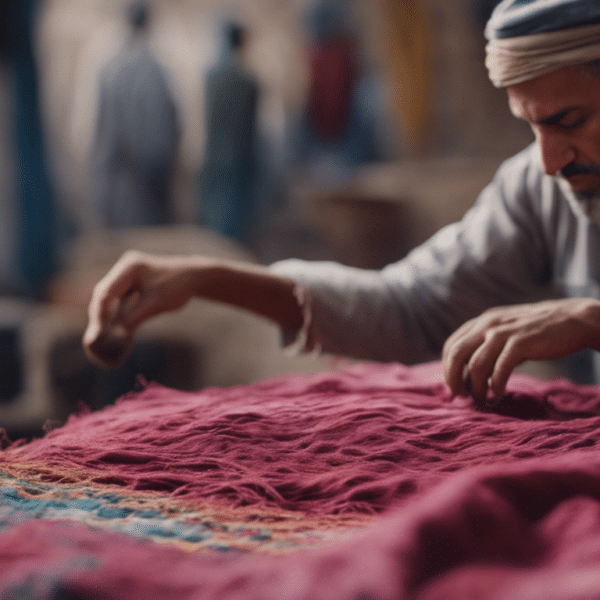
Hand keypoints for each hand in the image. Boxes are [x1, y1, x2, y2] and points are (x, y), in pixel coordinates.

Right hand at [82, 250, 201, 368]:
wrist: (193, 278)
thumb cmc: (177, 286)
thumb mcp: (155, 303)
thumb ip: (134, 317)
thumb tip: (114, 336)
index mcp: (129, 267)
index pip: (106, 292)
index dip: (100, 313)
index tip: (99, 333)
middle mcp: (124, 270)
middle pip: (104, 296)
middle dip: (99, 317)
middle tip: (94, 340)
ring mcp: (126, 278)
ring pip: (109, 301)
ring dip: (105, 318)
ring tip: (99, 340)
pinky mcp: (131, 288)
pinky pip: (118, 303)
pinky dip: (116, 317)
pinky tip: (113, 333)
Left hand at [442, 298, 599, 400]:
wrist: (573, 319)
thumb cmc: (537, 332)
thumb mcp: (505, 331)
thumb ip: (486, 346)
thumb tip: (468, 374)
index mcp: (481, 322)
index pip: (451, 345)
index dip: (447, 368)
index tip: (454, 386)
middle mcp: (488, 324)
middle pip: (456, 354)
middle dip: (453, 379)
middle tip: (462, 396)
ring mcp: (504, 332)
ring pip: (476, 365)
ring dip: (476, 387)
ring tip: (484, 398)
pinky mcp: (521, 343)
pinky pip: (500, 369)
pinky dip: (496, 385)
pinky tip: (499, 393)